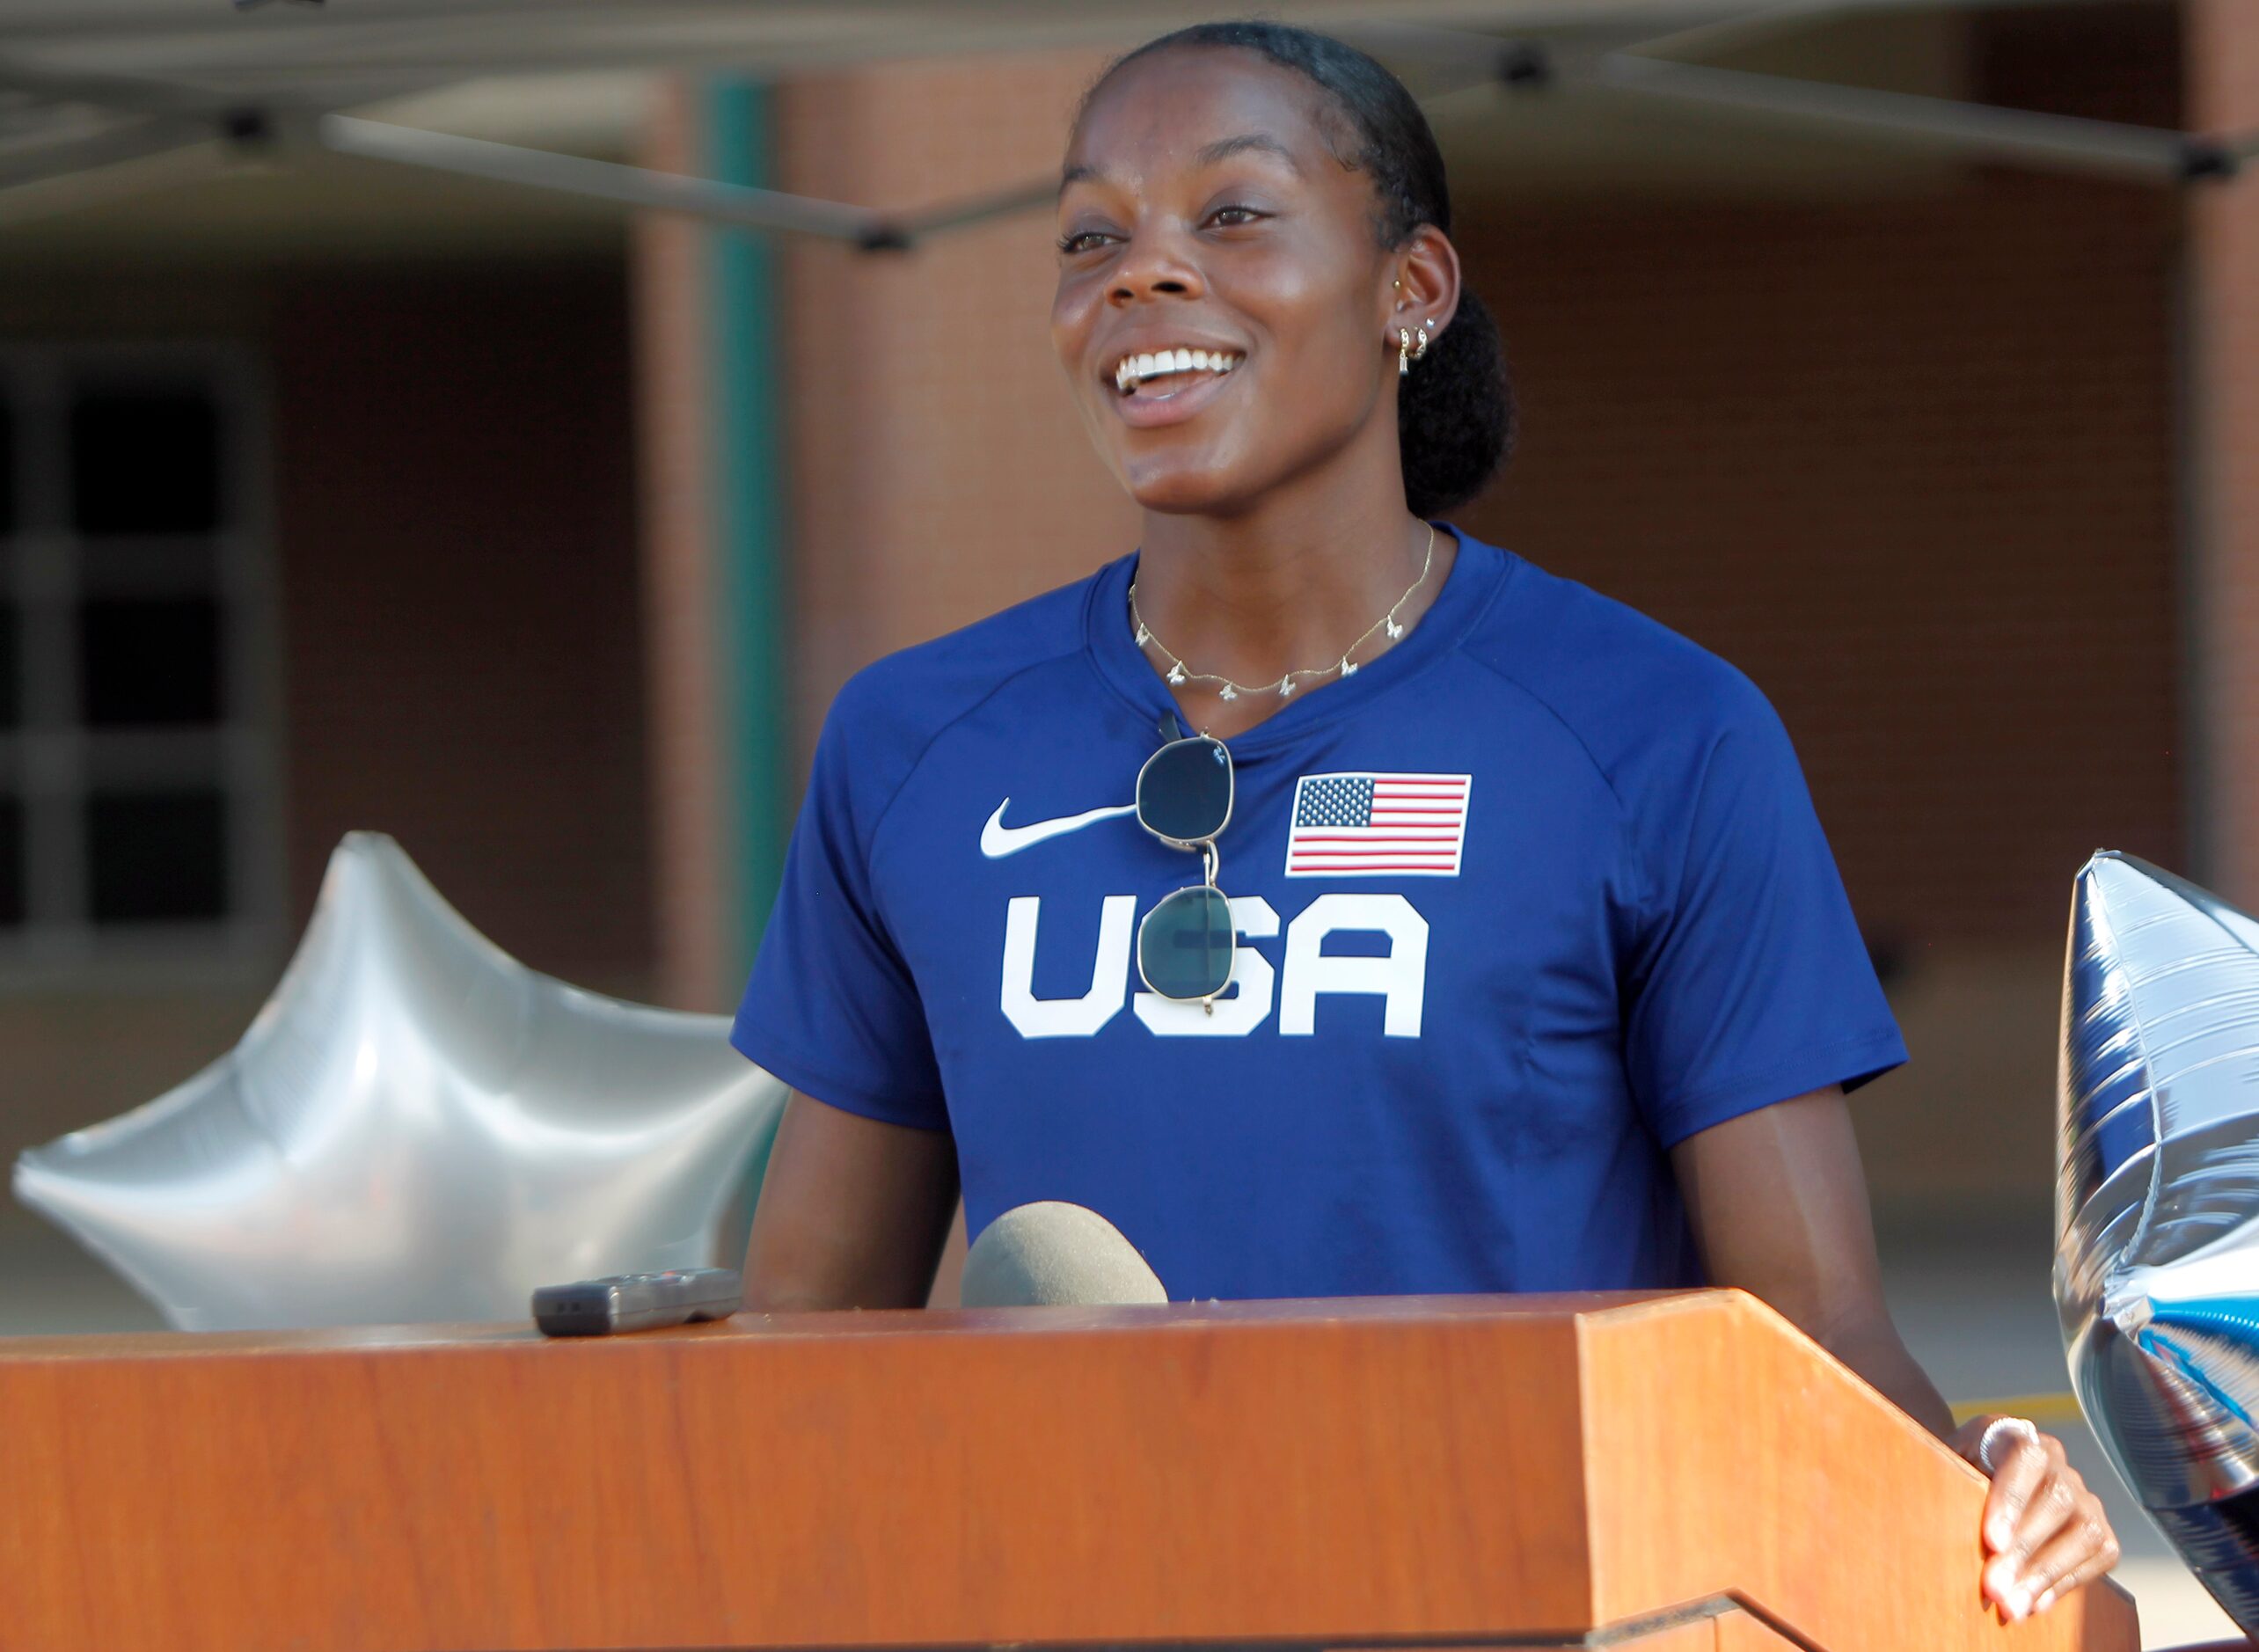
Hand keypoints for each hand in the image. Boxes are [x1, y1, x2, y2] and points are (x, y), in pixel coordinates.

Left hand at [1949, 1415, 2120, 1619]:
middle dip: (2024, 1549)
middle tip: (1994, 1587)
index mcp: (2014, 1435)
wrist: (1982, 1479)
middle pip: (2055, 1501)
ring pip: (2083, 1532)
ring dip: (2046, 1574)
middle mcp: (2057, 1461)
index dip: (2011, 1499)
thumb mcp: (1943, 1466)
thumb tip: (1931, 1518)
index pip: (2024, 1458)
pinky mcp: (2100, 1530)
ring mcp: (2084, 1495)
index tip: (1992, 1541)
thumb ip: (1944, 1482)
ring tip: (2012, 1606)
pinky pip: (2098, 1556)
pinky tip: (2035, 1604)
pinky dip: (2066, 1583)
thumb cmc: (1956, 1475)